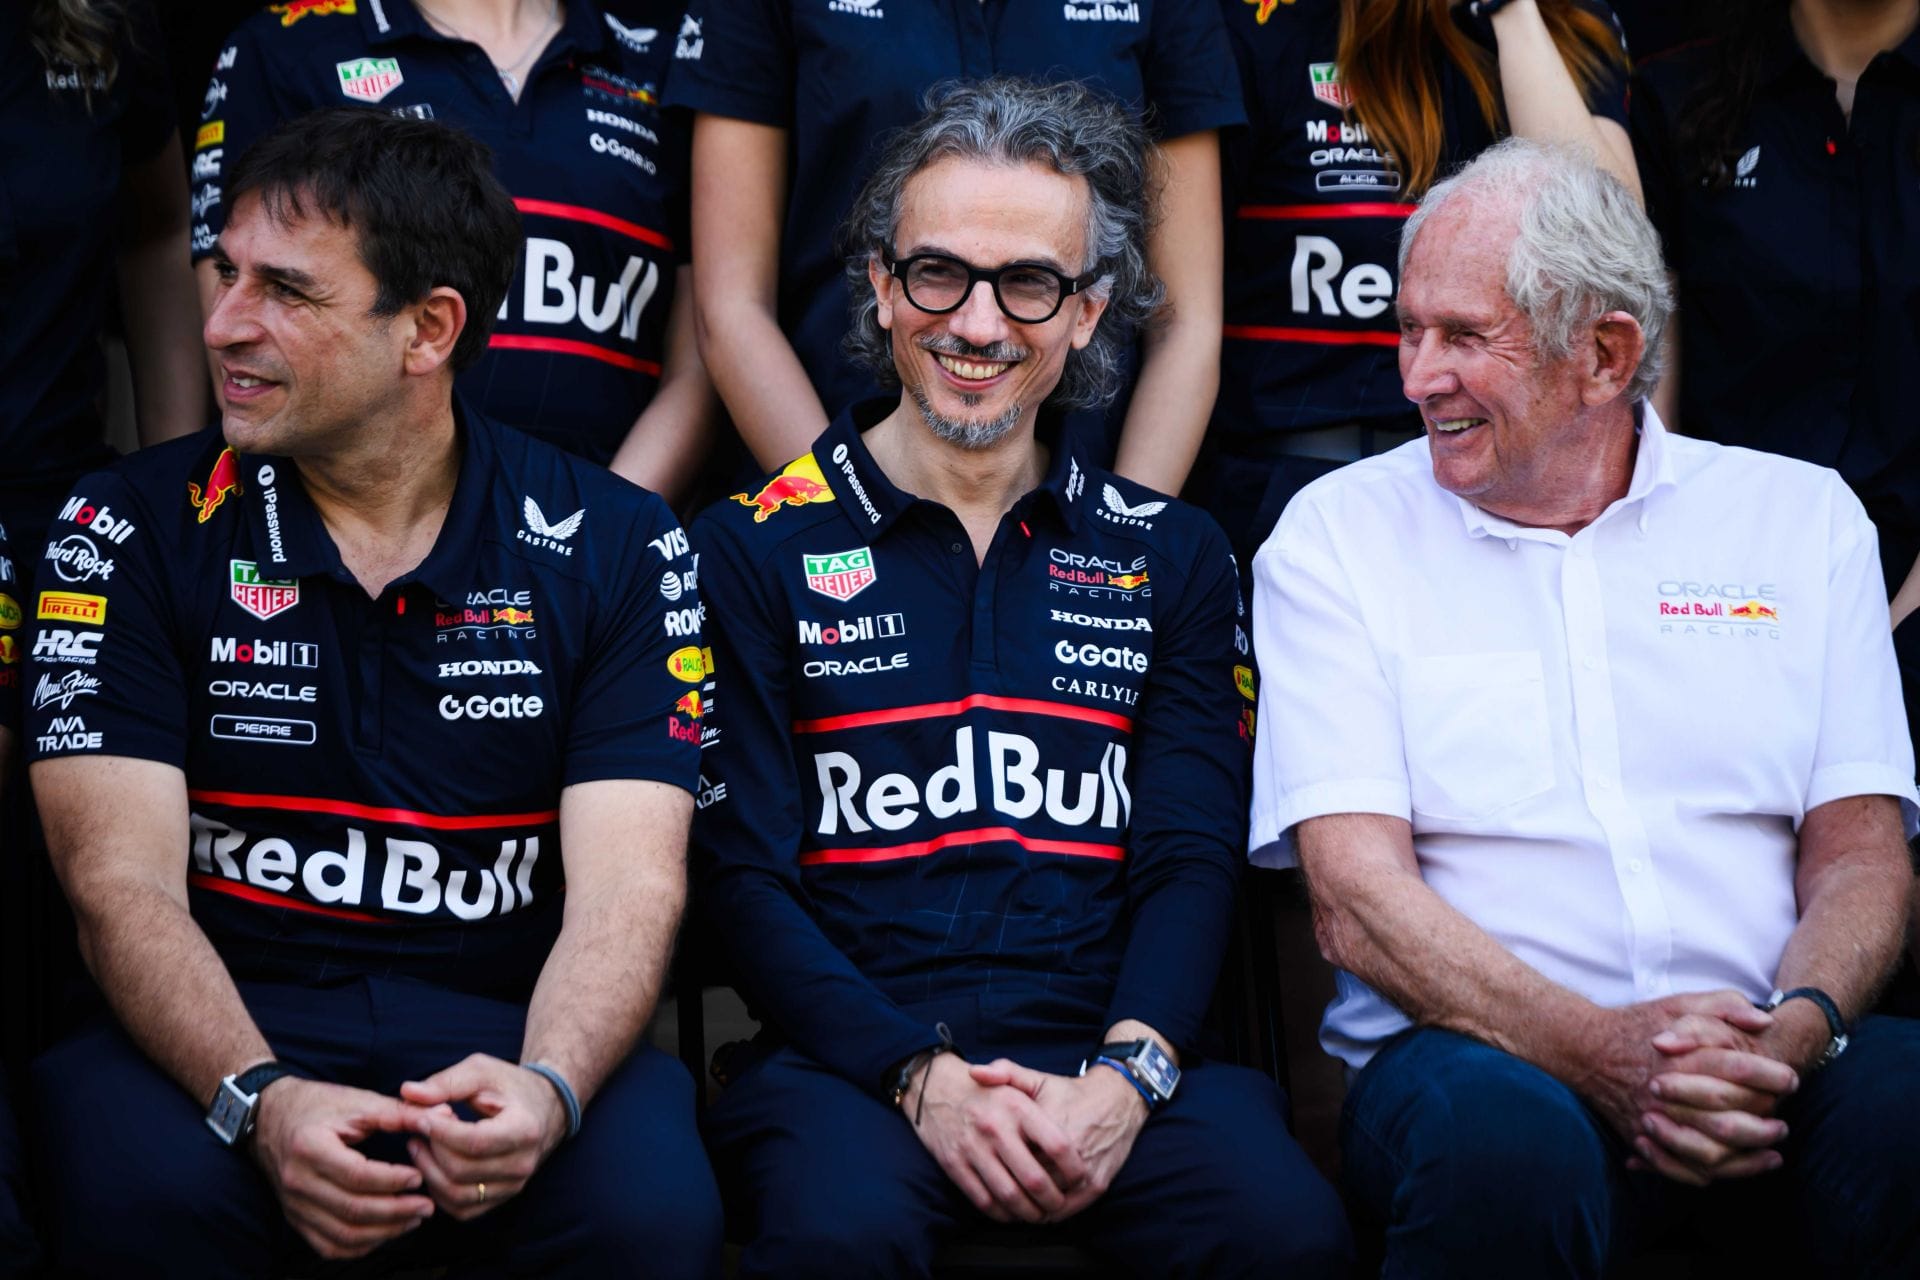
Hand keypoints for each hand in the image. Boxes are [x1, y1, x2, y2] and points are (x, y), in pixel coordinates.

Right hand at [249, 1077, 435, 1259]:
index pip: (357, 1175)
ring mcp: (294, 1204)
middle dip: (395, 1211)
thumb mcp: (358, 1101)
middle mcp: (297, 1181)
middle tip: (427, 1206)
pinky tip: (387, 1232)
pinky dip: (361, 1245)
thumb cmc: (318, 1105)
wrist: (270, 1118)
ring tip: (414, 1219)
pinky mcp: (296, 1219)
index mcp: (310, 1147)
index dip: (392, 1180)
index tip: (420, 1177)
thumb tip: (442, 1117)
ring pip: (342, 1234)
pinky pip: (329, 1245)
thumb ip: (400, 1112)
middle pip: (351, 1209)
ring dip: (383, 1232)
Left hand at [399, 1054, 569, 1220]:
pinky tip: (433, 1164)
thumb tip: (407, 1093)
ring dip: (429, 1171)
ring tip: (420, 1144)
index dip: (439, 1132)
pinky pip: (460, 1209)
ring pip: (456, 1194)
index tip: (421, 1115)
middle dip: (431, 1149)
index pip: (474, 1142)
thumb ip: (446, 1082)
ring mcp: (513, 1186)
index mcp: (524, 1129)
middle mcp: (522, 1164)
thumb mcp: (483, 1071)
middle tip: (420, 1126)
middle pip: (460, 1170)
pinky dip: (438, 1191)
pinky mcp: (501, 1199)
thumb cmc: (509, 1086)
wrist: (544, 1109)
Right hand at [904, 1052, 1088, 1223]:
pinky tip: (1012, 1213)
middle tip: (1059, 1204)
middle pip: (1035, 1179)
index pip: (1057, 1145)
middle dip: (1053, 1200)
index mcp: (1017, 1107)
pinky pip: (983, 1200)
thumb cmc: (984, 1092)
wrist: (933, 1087)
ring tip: (1039, 1214)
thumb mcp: (1014, 1084)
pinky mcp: (954, 1164)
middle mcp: (995, 1128)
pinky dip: (1001, 1214)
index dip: (1074, 1168)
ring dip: (1029, 1213)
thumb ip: (1046, 1109)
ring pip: (1010, 1196)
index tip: (1081, 1178)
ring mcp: (972, 1148)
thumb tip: (1071, 1142)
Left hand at [967, 1058, 1148, 1221]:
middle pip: (1029, 1184)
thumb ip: (1005, 1073)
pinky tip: (1036, 1209)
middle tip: (994, 1192)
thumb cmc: (1069, 1092)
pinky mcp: (1098, 1185)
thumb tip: (974, 1072)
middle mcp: (1068, 1150)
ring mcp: (1085, 1171)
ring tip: (1012, 1204)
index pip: (1013, 1157)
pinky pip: (1068, 1210)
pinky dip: (1050, 1213)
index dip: (995, 1167)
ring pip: (1047, 1203)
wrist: (1117, 1100)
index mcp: (1048, 1124)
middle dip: (1010, 1191)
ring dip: (1029, 1207)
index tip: (983, 1168)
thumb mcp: (1037, 1079)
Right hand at [1571, 991, 1790, 1185]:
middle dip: (1765, 1124)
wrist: (1585, 1048)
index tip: (1790, 1078)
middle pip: (1728, 1118)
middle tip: (1783, 1122)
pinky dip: (1714, 1174)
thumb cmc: (1637, 1025)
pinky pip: (1683, 1168)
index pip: (1736, 1068)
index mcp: (1680, 1056)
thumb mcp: (1678, 1003)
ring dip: (1748, 1156)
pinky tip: (1738, 1168)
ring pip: (1710, 1152)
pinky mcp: (1643, 1138)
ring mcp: (1653, 1120)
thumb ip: (1723, 1005)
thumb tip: (1763, 1022)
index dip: (1770, 1075)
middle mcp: (1668, 1092)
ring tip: (1772, 1150)